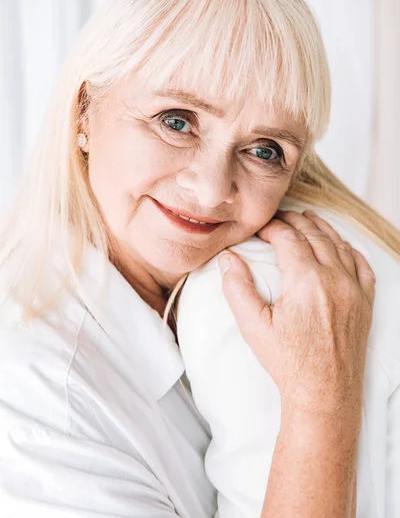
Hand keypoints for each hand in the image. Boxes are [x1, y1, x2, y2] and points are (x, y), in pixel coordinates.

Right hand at [218, 209, 375, 415]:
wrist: (324, 393)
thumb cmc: (288, 362)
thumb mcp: (253, 326)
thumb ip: (237, 288)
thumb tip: (228, 259)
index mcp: (307, 280)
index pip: (288, 238)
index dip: (272, 227)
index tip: (259, 228)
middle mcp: (335, 278)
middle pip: (314, 235)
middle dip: (294, 222)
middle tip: (279, 218)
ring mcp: (354, 289)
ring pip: (338, 244)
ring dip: (321, 229)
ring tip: (307, 220)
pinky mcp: (365, 302)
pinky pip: (361, 264)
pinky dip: (349, 249)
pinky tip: (340, 246)